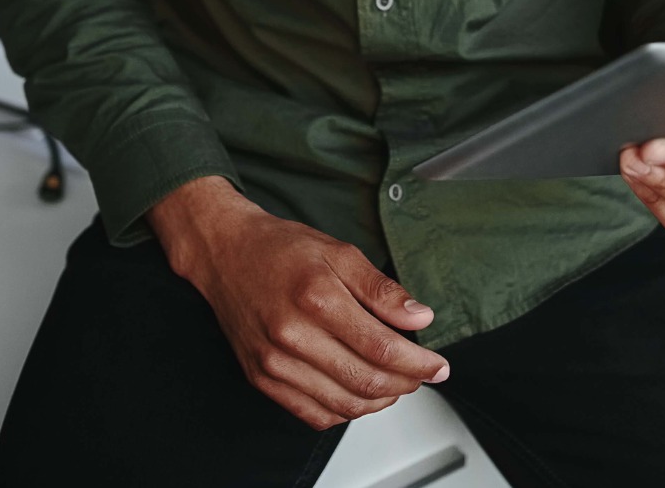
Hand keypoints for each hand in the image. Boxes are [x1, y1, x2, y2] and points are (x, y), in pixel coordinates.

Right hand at [149, 176, 448, 429]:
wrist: (226, 254)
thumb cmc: (281, 249)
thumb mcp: (339, 251)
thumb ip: (381, 289)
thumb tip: (419, 317)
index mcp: (316, 297)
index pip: (381, 347)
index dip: (417, 363)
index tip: (438, 365)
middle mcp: (292, 335)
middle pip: (364, 381)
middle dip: (405, 384)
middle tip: (425, 376)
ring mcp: (274, 363)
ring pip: (341, 404)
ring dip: (379, 402)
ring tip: (398, 385)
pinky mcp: (262, 379)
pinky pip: (312, 414)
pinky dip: (345, 412)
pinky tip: (361, 394)